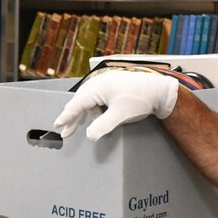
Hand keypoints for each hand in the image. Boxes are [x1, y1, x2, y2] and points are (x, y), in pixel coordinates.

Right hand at [51, 69, 179, 140]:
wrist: (160, 90)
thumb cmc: (141, 99)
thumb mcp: (120, 116)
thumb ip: (102, 126)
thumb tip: (89, 136)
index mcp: (98, 87)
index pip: (77, 104)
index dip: (66, 116)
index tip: (58, 125)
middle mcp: (100, 82)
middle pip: (80, 101)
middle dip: (73, 117)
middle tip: (66, 131)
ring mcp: (107, 82)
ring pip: (90, 100)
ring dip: (87, 114)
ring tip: (90, 127)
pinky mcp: (114, 85)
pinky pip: (98, 97)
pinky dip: (96, 108)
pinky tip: (100, 117)